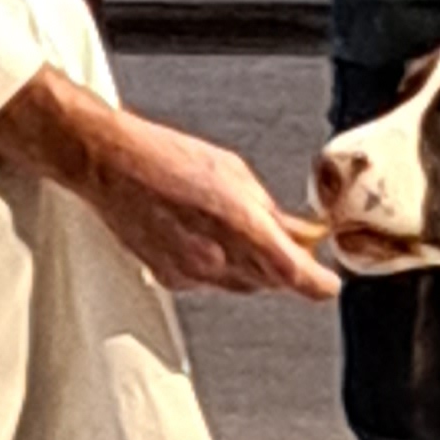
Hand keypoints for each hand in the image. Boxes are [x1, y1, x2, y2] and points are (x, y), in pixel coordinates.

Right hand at [0, 69, 336, 299]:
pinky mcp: (171, 280)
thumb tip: (301, 231)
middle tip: (284, 235)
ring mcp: (193, 275)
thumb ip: (270, 210)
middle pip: (271, 281)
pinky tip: (202, 232)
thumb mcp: (233, 171)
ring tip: (230, 223)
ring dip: (250, 264)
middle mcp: (218, 260)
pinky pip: (210, 282)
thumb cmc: (167, 155)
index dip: (320, 284)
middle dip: (283, 264)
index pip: (296, 276)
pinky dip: (218, 265)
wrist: (109, 165)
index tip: (330, 281)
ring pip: (241, 284)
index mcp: (240, 226)